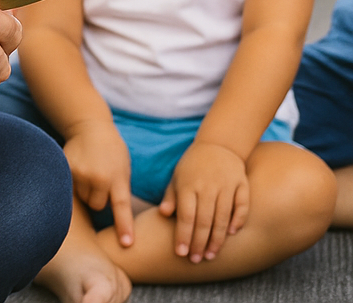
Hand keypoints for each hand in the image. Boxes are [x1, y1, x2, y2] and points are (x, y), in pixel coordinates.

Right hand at [65, 119, 135, 246]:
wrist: (91, 126)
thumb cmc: (112, 150)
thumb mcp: (123, 168)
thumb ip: (118, 188)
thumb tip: (112, 213)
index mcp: (117, 177)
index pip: (121, 207)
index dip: (124, 227)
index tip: (127, 244)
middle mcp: (98, 177)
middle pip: (96, 205)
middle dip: (98, 198)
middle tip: (99, 182)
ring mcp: (80, 173)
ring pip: (81, 198)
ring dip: (84, 191)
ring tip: (88, 173)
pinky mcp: (66, 168)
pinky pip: (70, 187)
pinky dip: (73, 183)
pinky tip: (78, 170)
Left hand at [160, 141, 248, 262]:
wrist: (218, 145)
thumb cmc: (192, 166)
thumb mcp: (177, 177)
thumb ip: (171, 196)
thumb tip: (163, 214)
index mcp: (188, 185)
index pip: (186, 215)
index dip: (183, 236)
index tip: (180, 253)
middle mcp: (208, 186)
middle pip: (204, 220)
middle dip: (199, 243)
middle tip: (195, 260)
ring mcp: (227, 185)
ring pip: (223, 217)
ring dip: (217, 239)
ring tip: (210, 255)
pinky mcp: (242, 184)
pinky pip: (242, 206)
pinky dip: (238, 220)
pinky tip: (232, 234)